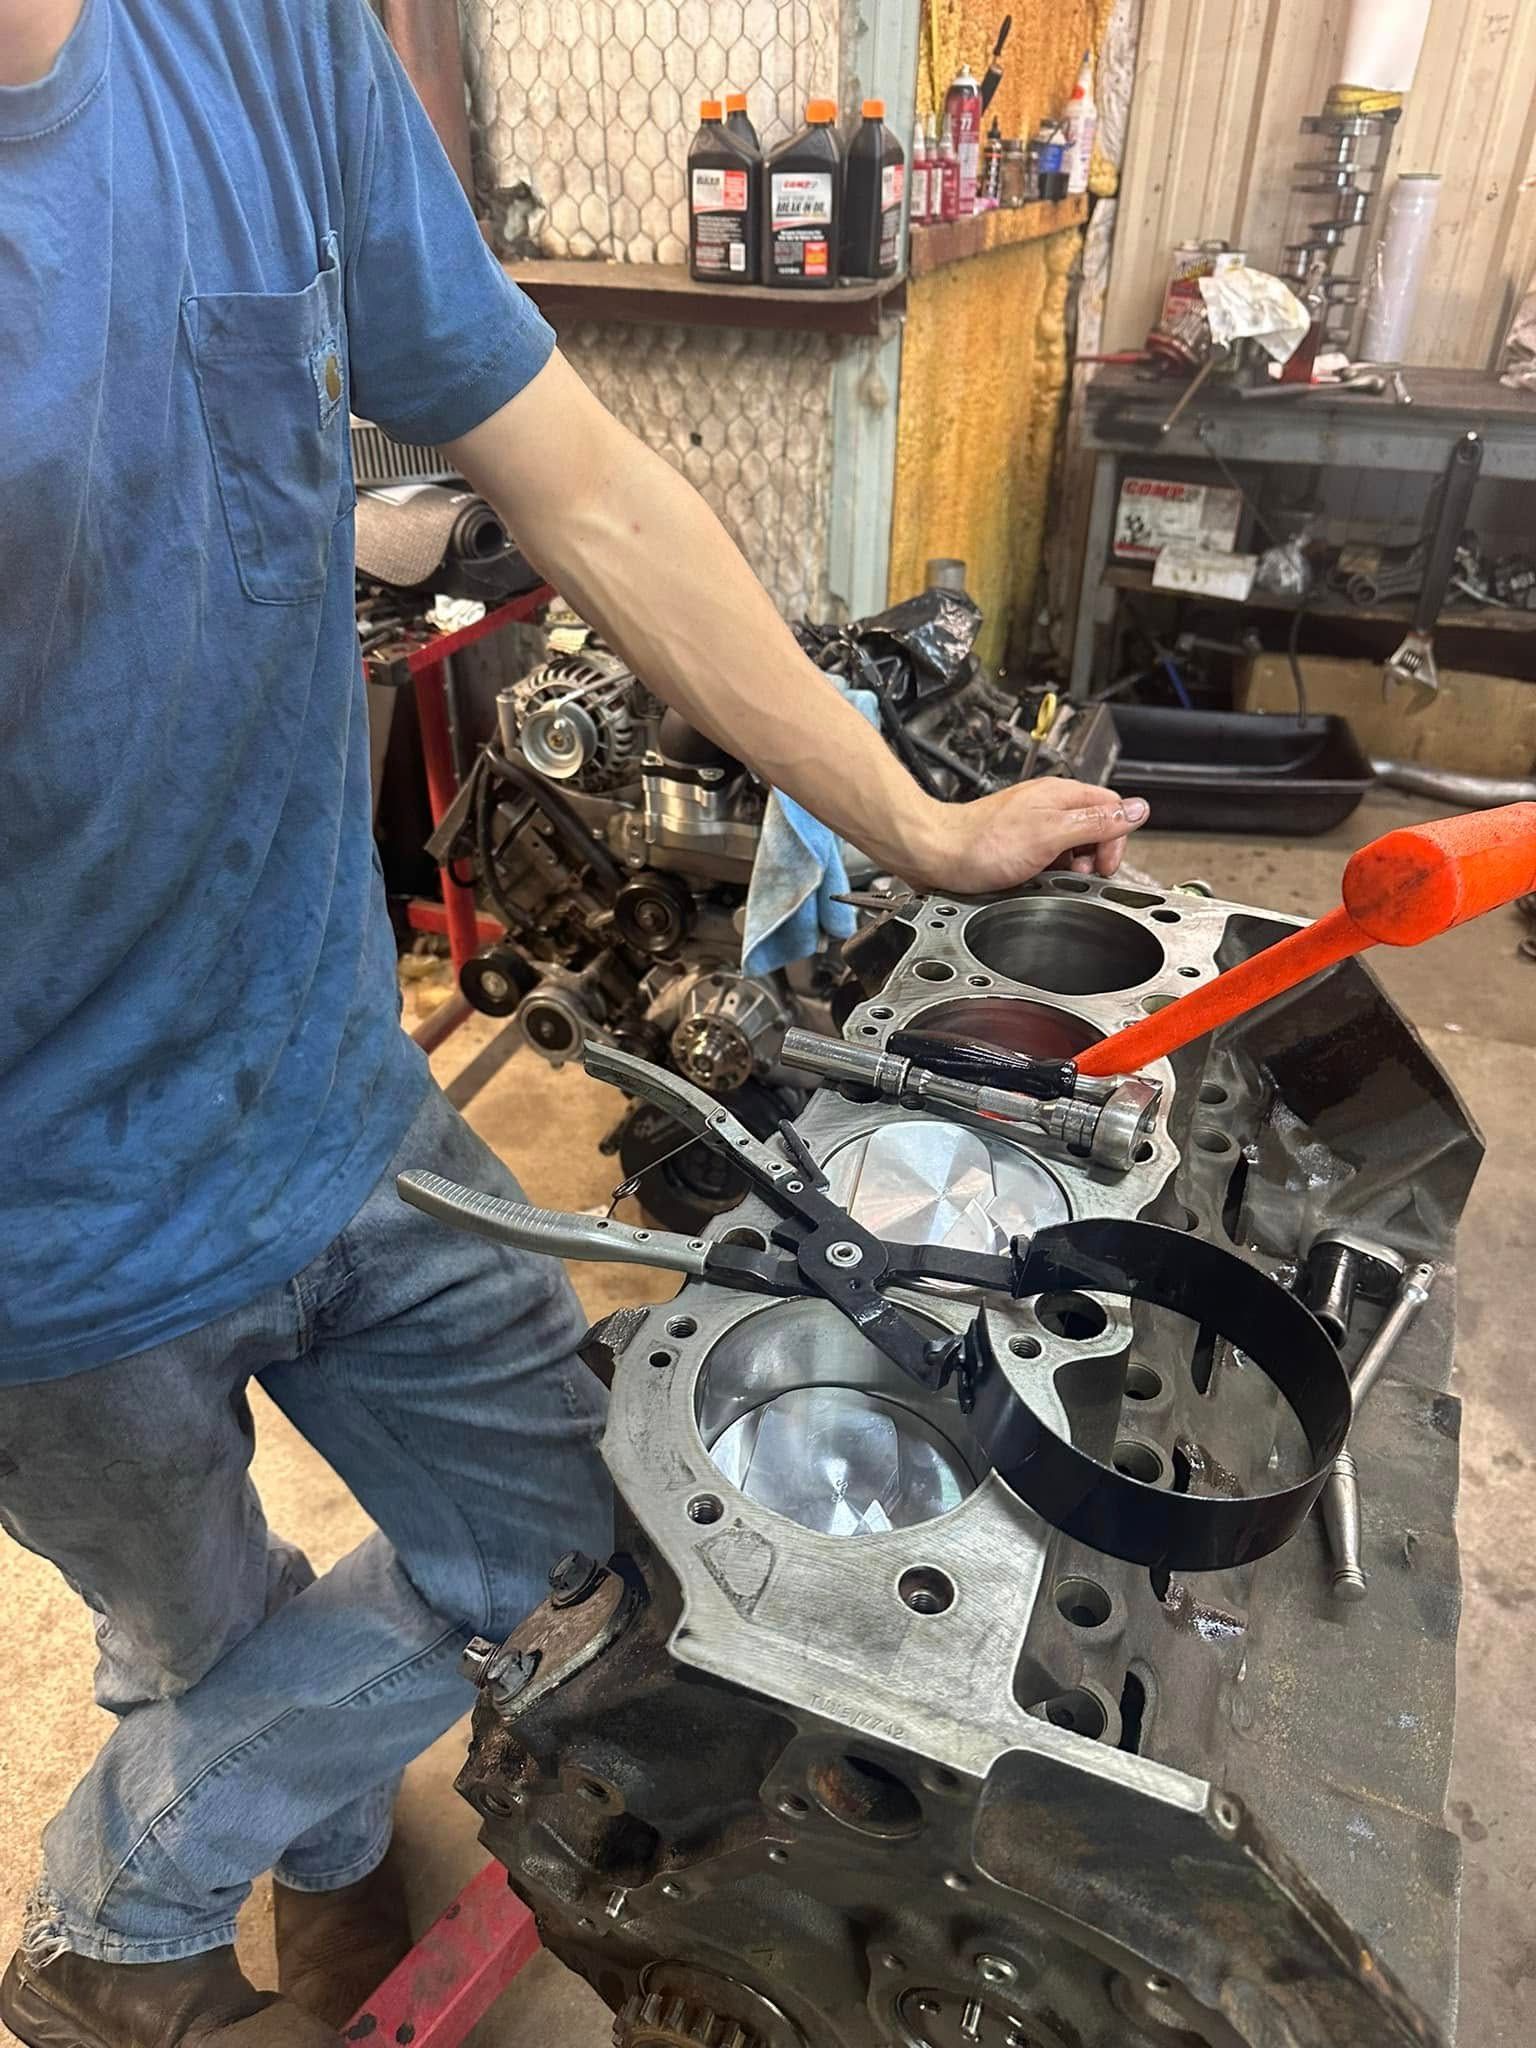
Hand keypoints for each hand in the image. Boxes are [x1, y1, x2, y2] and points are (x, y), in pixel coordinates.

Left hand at [906, 780, 1149, 894]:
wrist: (935, 856)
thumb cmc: (981, 844)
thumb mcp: (1051, 834)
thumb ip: (1096, 822)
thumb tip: (1137, 810)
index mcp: (1060, 795)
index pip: (1112, 807)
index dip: (1116, 838)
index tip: (1103, 865)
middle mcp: (1048, 806)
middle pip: (1094, 829)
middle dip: (1092, 857)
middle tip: (1076, 875)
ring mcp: (1031, 826)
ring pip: (1071, 848)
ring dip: (1069, 869)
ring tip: (1051, 879)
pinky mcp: (1016, 847)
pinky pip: (1047, 860)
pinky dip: (1048, 874)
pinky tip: (1034, 882)